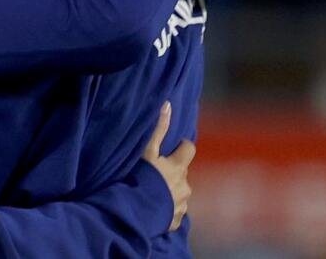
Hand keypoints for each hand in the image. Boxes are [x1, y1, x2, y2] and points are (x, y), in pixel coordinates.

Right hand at [141, 102, 194, 231]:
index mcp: (179, 167)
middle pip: (183, 172)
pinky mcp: (175, 221)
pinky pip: (175, 212)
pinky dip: (167, 209)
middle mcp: (184, 185)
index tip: (173, 148)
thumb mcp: (147, 152)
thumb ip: (158, 130)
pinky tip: (154, 209)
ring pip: (179, 193)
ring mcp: (181, 204)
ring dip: (170, 191)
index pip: (189, 149)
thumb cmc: (141, 177)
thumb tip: (168, 104)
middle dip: (173, 172)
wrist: (135, 212)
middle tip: (156, 174)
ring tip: (153, 193)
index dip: (182, 147)